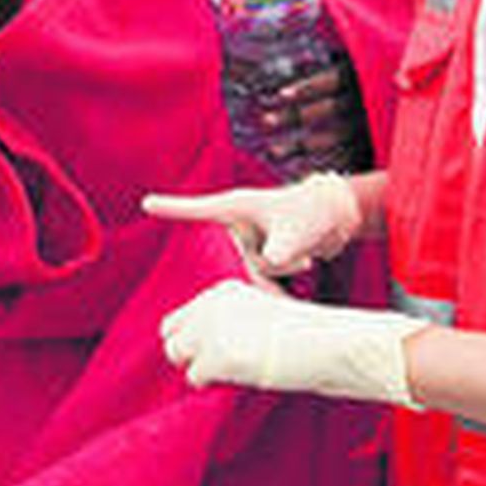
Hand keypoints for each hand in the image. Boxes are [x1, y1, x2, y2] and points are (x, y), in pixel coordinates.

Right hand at [143, 172, 362, 277]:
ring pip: (249, 269)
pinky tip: (302, 264)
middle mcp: (238, 225)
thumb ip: (278, 252)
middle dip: (258, 262)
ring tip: (302, 254)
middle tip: (286, 252)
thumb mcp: (294, 230)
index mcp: (236, 207)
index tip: (147, 204)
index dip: (172, 209)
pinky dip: (280, 281)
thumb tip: (266, 268)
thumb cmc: (312, 211)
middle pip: (229, 254)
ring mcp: (249, 241)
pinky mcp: (261, 256)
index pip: (197, 209)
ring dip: (277, 269)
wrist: (338, 217)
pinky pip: (261, 277)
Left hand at [161, 279, 423, 405]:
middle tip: (211, 369)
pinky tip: (235, 381)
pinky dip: (210, 385)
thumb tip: (207, 353)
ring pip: (175, 354)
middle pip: (169, 332)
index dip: (192, 339)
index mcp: (221, 291)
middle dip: (185, 352)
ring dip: (196, 369)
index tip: (210, 354)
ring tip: (226, 376)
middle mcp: (210, 303)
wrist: (331, 343)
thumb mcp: (264, 315)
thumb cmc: (309, 335)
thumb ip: (234, 324)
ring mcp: (211, 328)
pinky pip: (194, 376)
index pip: (181, 316)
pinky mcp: (218, 355)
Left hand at [233, 48, 368, 177]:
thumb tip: (282, 44)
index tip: (280, 95)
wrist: (406, 98)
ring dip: (302, 145)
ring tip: (272, 151)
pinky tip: (298, 170)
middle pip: (328, 109)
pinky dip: (323, 164)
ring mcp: (370, 125)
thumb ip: (324, 56)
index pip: (331, 80)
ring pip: (334, 137)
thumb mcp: (351, 57)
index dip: (307, 87)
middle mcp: (365, 101)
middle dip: (296, 116)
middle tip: (265, 121)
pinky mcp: (374, 145)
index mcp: (359, 76)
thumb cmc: (365, 74)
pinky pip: (347, 158)